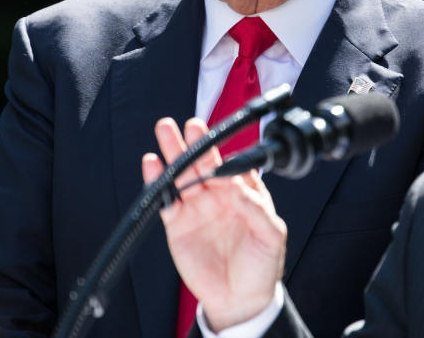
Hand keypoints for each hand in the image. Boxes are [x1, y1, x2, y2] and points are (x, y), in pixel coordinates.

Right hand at [142, 117, 286, 331]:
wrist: (240, 299)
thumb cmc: (262, 266)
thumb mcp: (271, 235)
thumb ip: (256, 208)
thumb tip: (234, 185)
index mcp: (243, 192)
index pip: (233, 165)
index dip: (225, 155)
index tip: (219, 148)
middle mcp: (218, 195)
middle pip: (204, 163)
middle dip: (196, 142)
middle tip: (190, 125)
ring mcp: (197, 207)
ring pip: (182, 174)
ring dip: (174, 153)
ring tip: (165, 130)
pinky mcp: (177, 224)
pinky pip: (166, 200)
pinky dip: (157, 181)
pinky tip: (152, 163)